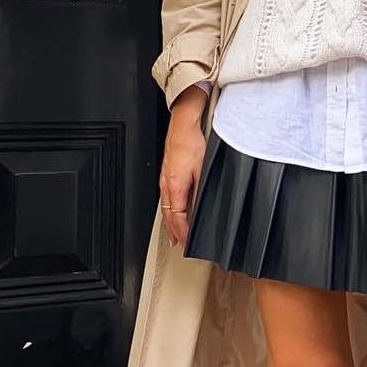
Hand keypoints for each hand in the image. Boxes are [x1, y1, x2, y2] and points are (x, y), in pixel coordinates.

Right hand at [160, 85, 207, 244]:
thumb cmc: (191, 142)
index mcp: (175, 186)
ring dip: (169, 220)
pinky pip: (165, 196)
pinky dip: (168, 208)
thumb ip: (200, 190)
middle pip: (168, 214)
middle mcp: (166, 184)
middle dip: (173, 230)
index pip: (177, 216)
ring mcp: (164, 177)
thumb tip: (200, 206)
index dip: (182, 231)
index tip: (186, 241)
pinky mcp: (165, 171)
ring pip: (165, 206)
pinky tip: (172, 208)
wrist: (182, 124)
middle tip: (177, 243)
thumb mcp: (202, 169)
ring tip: (173, 231)